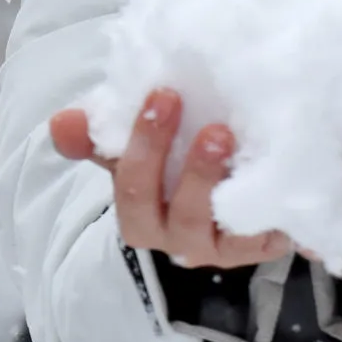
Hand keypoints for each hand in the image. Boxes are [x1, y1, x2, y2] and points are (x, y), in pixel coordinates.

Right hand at [49, 90, 291, 269]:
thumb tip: (61, 122)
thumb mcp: (141, 151)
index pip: (131, 190)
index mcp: (145, 216)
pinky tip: (280, 171)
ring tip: (226, 136)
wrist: (245, 202)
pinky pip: (269, 235)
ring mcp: (225, 246)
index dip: (141, 146)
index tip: (161, 94)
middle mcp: (181, 239)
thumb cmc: (181, 171)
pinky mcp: (266, 244)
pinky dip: (273, 210)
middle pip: (172, 214)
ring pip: (215, 229)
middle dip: (176, 165)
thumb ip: (102, 136)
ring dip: (213, 182)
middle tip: (194, 114)